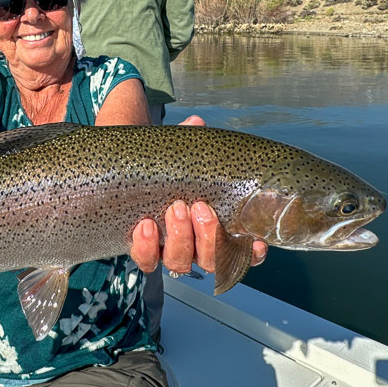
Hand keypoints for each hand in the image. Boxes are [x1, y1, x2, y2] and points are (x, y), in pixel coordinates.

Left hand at [129, 115, 268, 274]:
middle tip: (200, 206)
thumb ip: (188, 144)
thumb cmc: (167, 169)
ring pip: (181, 263)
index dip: (252, 254)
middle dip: (209, 237)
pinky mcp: (142, 251)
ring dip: (181, 238)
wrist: (130, 173)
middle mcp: (194, 247)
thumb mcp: (180, 157)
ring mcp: (168, 251)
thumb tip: (196, 123)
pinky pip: (146, 261)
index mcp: (214, 228)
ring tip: (176, 207)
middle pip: (211, 261)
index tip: (257, 242)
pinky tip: (146, 225)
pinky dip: (146, 247)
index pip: (240, 251)